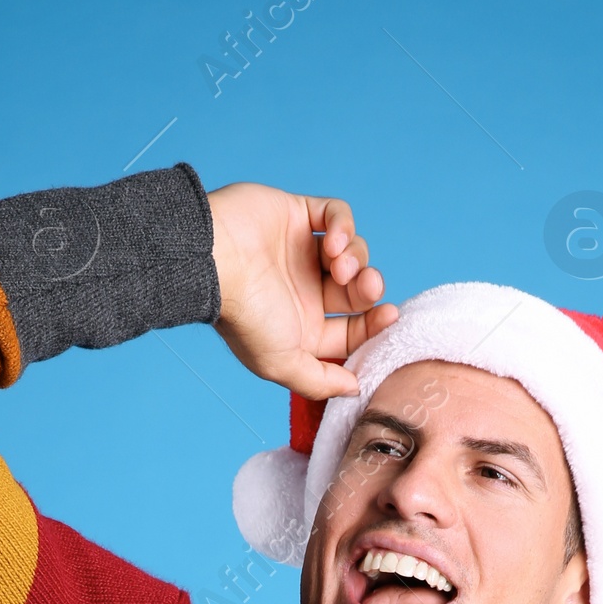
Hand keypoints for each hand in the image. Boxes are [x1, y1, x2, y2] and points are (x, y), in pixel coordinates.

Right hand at [207, 183, 396, 400]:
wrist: (214, 261)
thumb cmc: (244, 316)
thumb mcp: (282, 364)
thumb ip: (320, 381)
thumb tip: (355, 388)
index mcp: (304, 327)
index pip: (353, 330)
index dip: (374, 325)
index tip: (388, 316)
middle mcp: (305, 291)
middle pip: (358, 291)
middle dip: (369, 289)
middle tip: (367, 286)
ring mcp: (303, 252)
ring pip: (353, 252)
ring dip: (356, 258)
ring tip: (337, 263)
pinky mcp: (299, 215)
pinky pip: (337, 215)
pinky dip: (343, 225)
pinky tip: (332, 239)